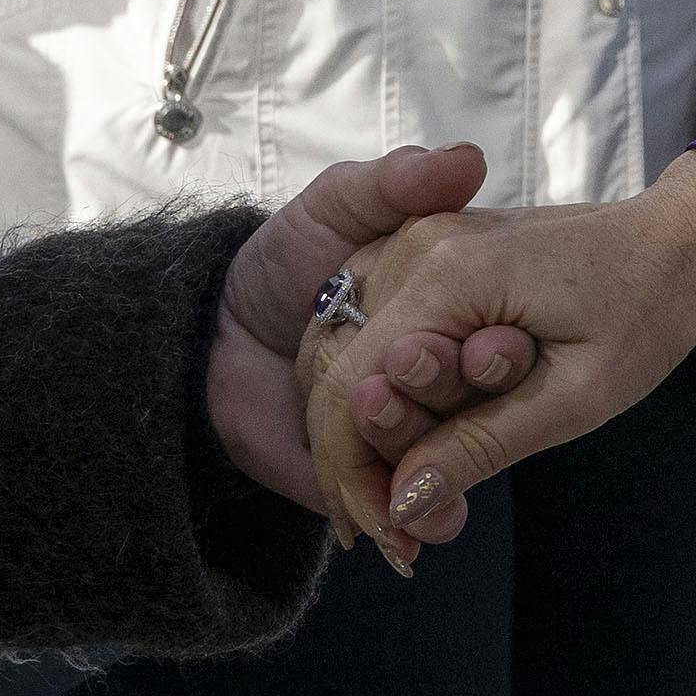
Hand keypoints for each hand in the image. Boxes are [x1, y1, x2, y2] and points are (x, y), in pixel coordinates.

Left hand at [203, 144, 523, 528]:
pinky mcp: (362, 480)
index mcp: (440, 317)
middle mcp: (428, 378)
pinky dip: (409, 525)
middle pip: (468, 409)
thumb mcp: (334, 208)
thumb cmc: (275, 261)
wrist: (198, 335)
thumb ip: (393, 183)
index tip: (496, 350)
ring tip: (421, 493)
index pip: (488, 344)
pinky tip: (407, 534)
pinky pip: (396, 510)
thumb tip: (466, 160)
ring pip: (438, 463)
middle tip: (438, 410)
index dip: (498, 353)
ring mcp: (398, 431)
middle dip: (467, 420)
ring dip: (438, 480)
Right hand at [306, 154, 695, 565]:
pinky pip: (373, 331)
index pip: (350, 389)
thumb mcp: (576, 397)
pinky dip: (384, 389)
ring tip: (417, 493)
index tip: (387, 540)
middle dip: (359, 461)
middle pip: (336, 373)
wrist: (678, 243)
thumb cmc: (644, 313)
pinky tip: (420, 441)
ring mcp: (413, 241)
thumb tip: (403, 504)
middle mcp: (412, 247)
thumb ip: (480, 446)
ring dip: (369, 430)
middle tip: (403, 534)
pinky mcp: (425, 252)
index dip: (353, 476)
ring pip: (344, 354)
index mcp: (446, 275)